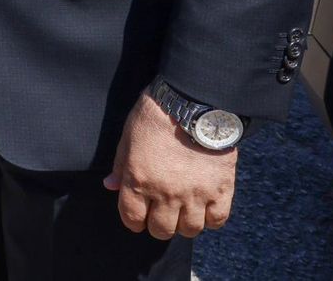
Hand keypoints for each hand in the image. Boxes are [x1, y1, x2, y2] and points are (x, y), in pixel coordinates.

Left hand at [104, 92, 236, 239]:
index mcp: (139, 180)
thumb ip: (121, 166)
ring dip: (184, 224)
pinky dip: (211, 220)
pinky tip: (205, 209)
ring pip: (190, 229)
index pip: (132, 218)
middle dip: (158, 225)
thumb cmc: (155, 116)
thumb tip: (111, 186)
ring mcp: (195, 194)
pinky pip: (217, 220)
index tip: (139, 217)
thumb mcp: (128, 137)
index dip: (134, 221)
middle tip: (161, 214)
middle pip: (162, 230)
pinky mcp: (220, 189)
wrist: (192, 103)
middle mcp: (166, 193)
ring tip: (184, 212)